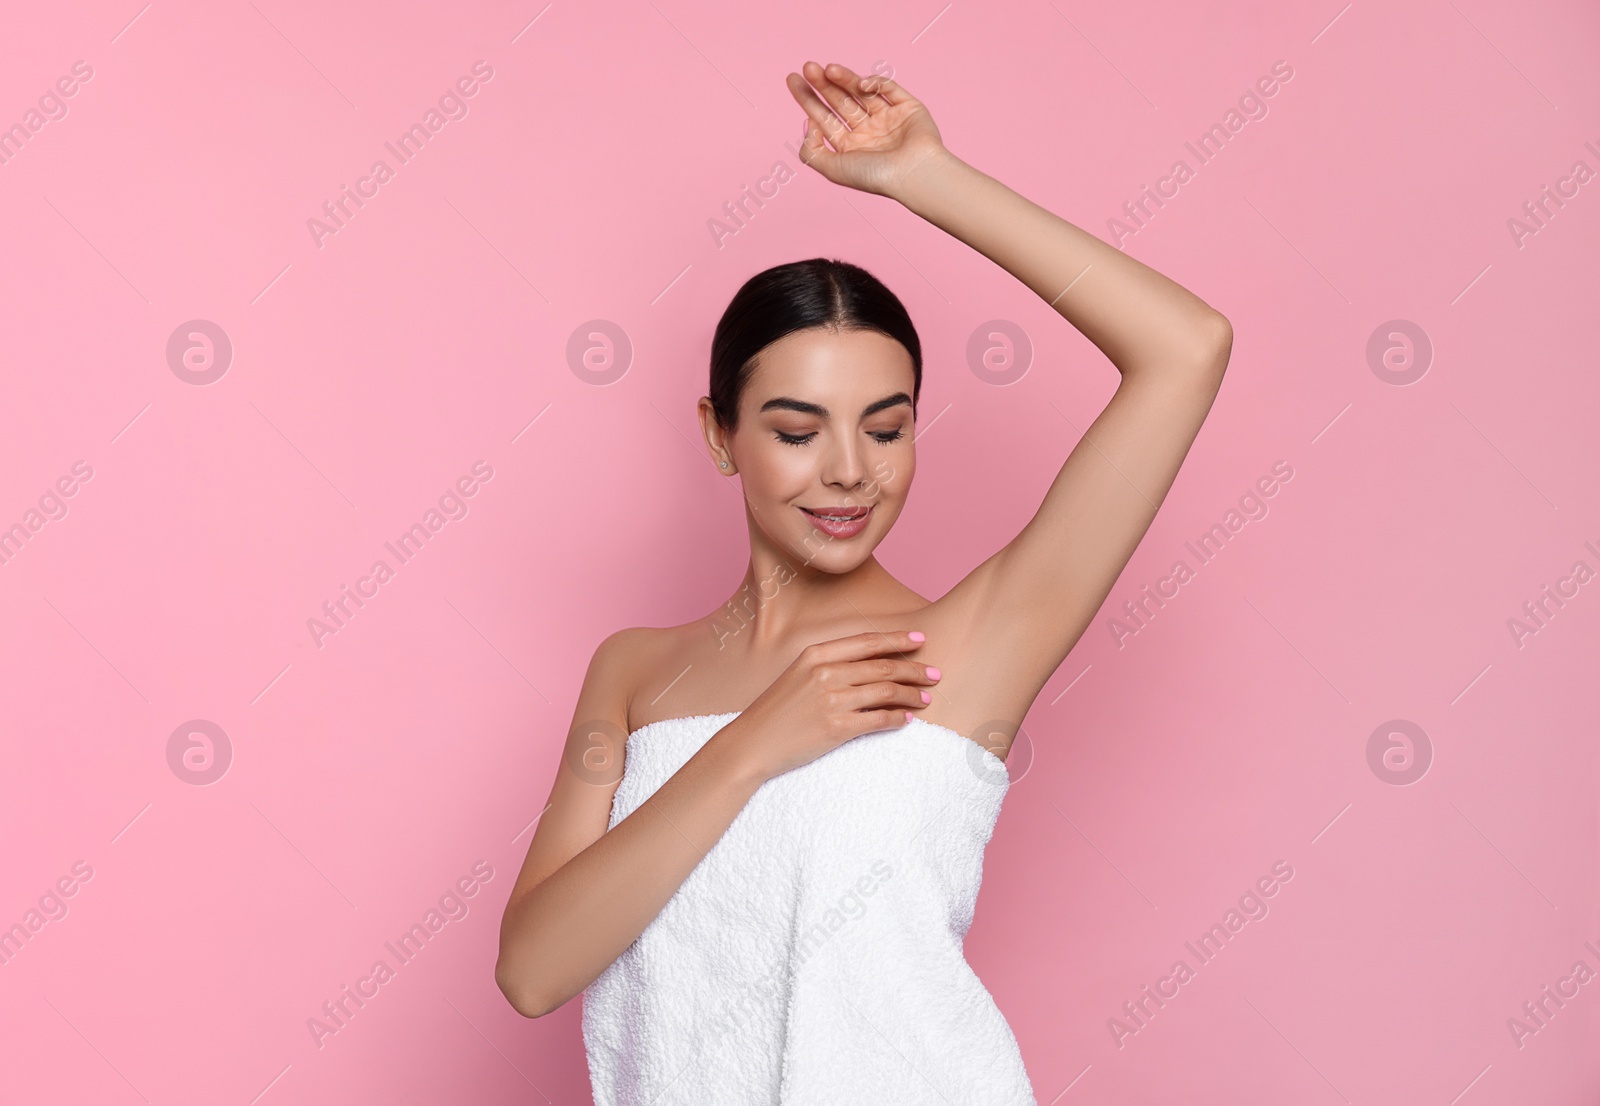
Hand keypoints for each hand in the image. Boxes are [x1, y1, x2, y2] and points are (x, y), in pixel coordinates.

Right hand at [725, 630, 941, 780]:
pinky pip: (879, 719)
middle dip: (914, 668)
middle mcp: (825, 672)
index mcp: (815, 654)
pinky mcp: (837, 728)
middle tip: (935, 673)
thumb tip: (869, 665)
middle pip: (883, 665)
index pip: (866, 642)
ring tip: (925, 698)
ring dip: (911, 694)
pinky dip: (898, 719)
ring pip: (886, 691)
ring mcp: (832, 700)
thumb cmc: (775, 711)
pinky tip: (907, 720)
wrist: (752, 744)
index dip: (897, 639)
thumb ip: (829, 665)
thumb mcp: (796, 675)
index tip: (921, 638)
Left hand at [786, 62, 947, 197]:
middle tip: (808, 67)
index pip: (824, 118)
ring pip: (860, 92)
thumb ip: (811, 151)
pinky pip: (888, 88)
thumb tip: (808, 123)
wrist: (913, 173)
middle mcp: (867, 132)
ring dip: (843, 78)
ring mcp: (887, 118)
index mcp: (850, 147)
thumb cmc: (874, 176)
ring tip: (828, 69)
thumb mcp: (832, 169)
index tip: (794, 79)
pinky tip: (862, 85)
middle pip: (839, 101)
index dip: (807, 98)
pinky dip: (874, 83)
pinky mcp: (907, 107)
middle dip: (822, 84)